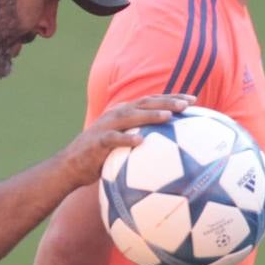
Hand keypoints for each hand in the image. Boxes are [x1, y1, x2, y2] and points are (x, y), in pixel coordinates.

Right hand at [64, 94, 194, 185]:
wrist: (71, 166)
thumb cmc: (103, 156)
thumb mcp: (124, 143)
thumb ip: (143, 139)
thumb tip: (173, 148)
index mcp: (125, 113)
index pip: (152, 101)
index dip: (172, 98)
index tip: (193, 100)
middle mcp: (117, 115)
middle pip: (145, 103)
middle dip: (167, 101)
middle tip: (188, 104)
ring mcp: (106, 126)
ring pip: (131, 116)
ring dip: (150, 115)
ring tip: (169, 116)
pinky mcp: (97, 142)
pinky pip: (113, 139)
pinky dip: (126, 139)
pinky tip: (141, 142)